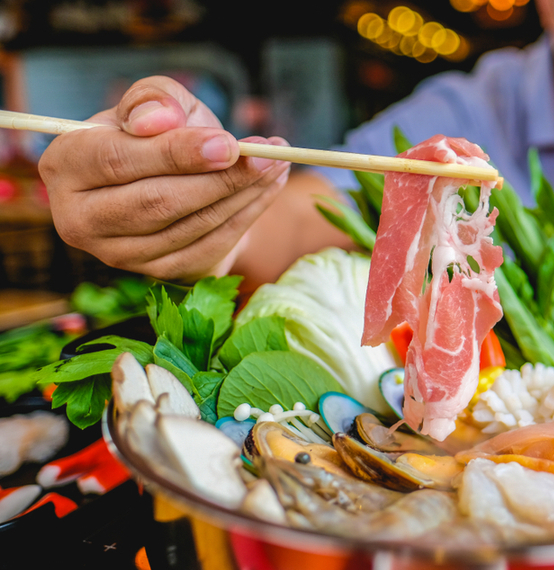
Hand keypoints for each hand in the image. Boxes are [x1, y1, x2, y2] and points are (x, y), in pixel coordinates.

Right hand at [39, 76, 290, 281]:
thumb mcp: (157, 104)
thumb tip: (158, 121)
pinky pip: (210, 246)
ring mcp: (118, 254)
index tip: (228, 144)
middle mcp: (80, 218)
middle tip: (268, 155)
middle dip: (221, 177)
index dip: (175, 153)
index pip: (117, 160)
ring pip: (190, 225)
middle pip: (157, 201)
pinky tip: (269, 189)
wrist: (176, 181)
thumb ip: (156, 100)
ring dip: (244, 195)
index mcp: (64, 166)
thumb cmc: (159, 135)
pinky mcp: (158, 273)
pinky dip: (247, 216)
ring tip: (277, 165)